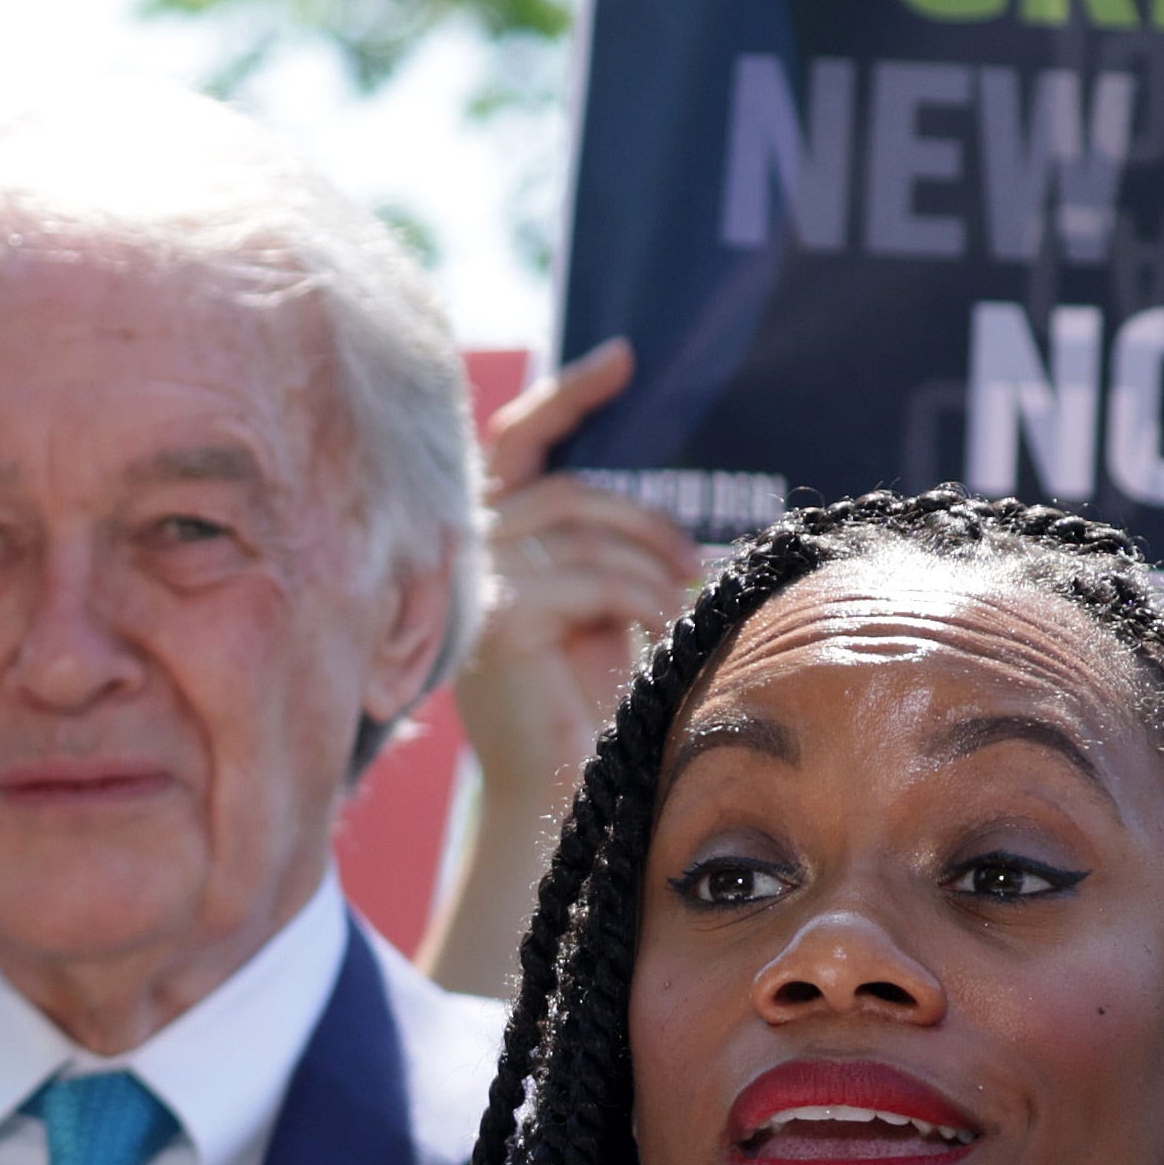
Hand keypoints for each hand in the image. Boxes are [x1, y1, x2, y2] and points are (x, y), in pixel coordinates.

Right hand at [421, 341, 708, 991]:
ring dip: (646, 557)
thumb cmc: (588, 718)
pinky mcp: (496, 626)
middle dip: (637, 510)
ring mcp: (472, 592)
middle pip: (555, 486)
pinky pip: (579, 575)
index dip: (566, 397)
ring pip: (573, 526)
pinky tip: (665, 624)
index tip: (625, 359)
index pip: (516, 447)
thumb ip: (605, 555)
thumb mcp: (599, 616)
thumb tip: (671, 514)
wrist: (558, 804)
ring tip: (688, 600)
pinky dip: (634, 591)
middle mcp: (464, 563)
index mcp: (486, 552)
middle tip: (699, 556)